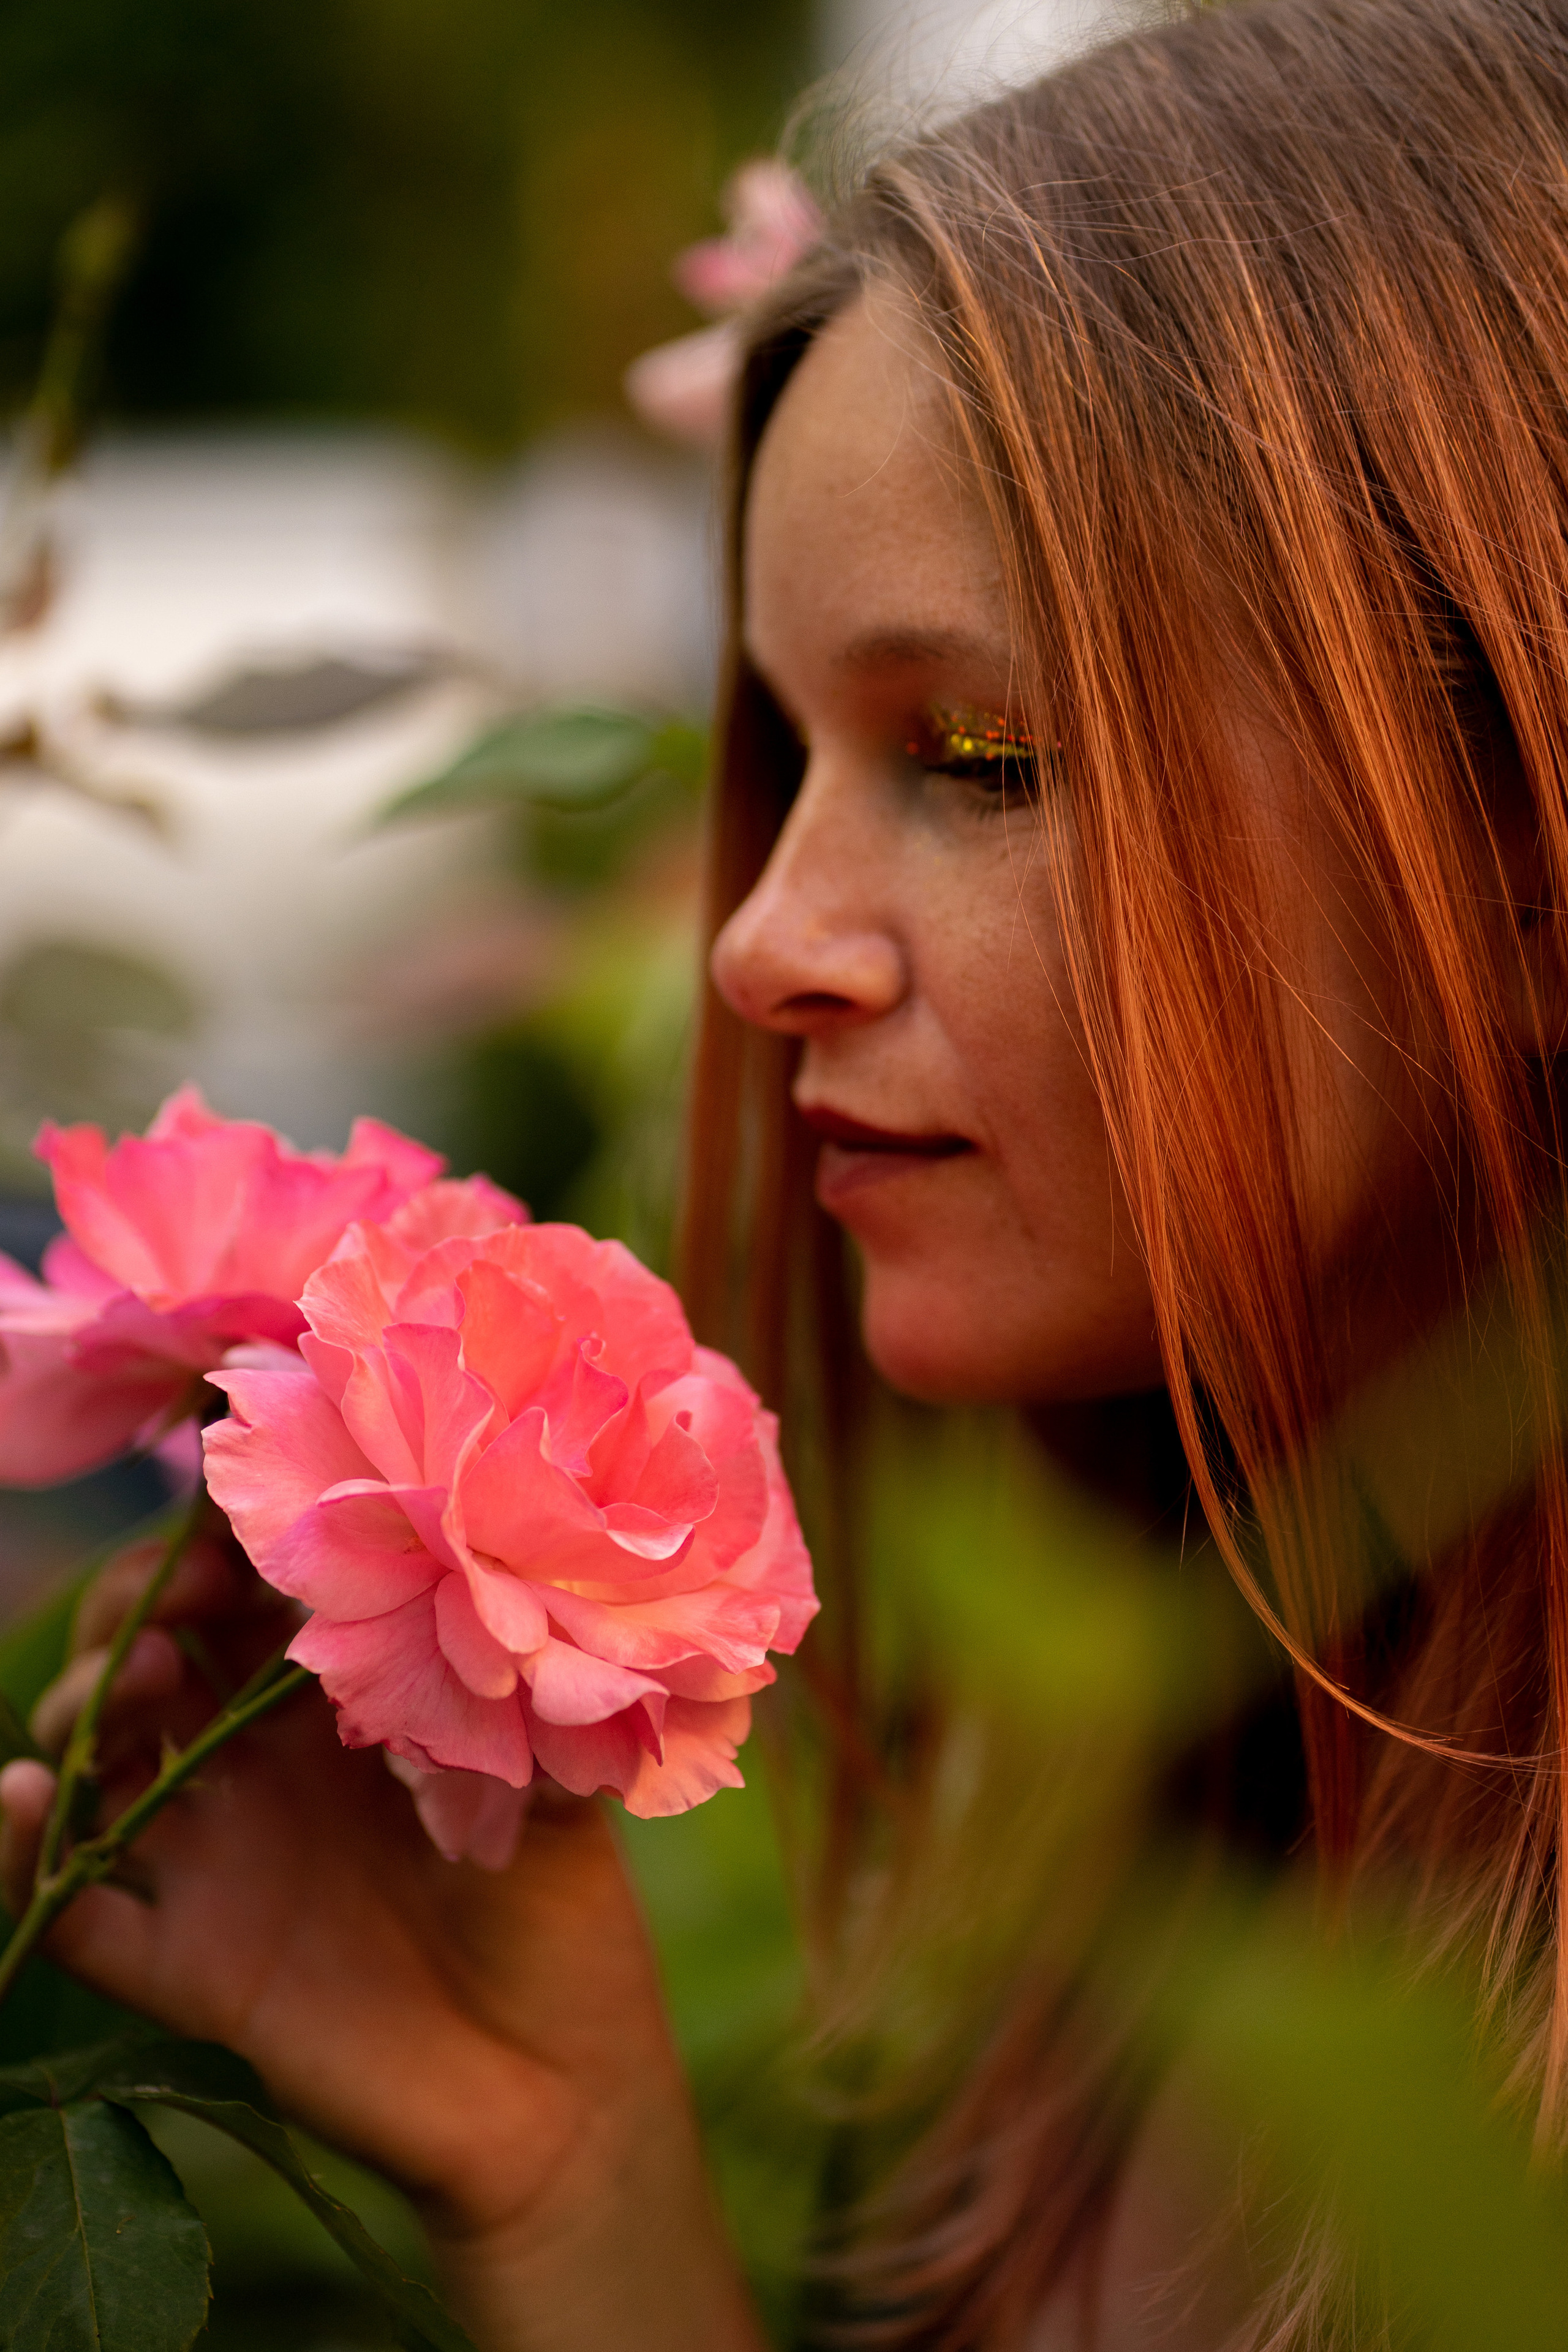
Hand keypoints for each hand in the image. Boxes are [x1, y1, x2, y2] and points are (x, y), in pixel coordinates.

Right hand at [0, 1532, 764, 2351]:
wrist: (557, 2093)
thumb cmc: (565, 1919)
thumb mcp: (558, 1784)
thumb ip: (514, 1698)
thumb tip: (478, 1597)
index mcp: (347, 1703)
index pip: (257, 1591)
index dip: (232, 1544)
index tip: (240, 1517)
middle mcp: (264, 1768)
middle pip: (157, 1650)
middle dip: (145, 1599)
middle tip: (184, 1596)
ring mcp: (216, 1861)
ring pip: (97, 1757)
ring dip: (89, 1697)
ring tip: (147, 1676)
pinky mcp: (185, 1965)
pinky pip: (68, 1908)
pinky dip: (18, 1853)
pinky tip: (24, 1795)